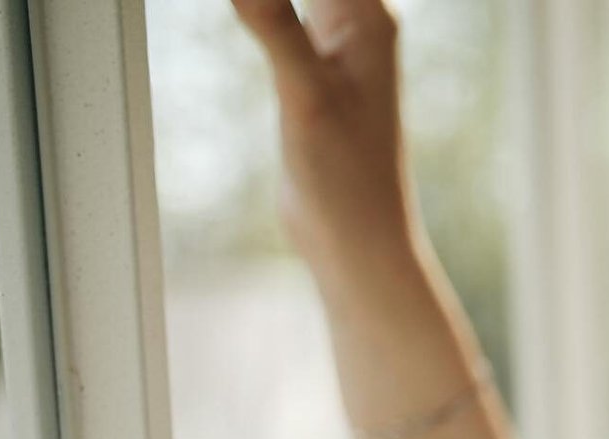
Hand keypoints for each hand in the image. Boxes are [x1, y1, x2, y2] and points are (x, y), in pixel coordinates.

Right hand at [230, 0, 417, 299]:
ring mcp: (333, 43)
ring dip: (260, 1)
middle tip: (243, 4)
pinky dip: (255, 2)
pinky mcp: (308, 68)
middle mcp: (357, 21)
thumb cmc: (349, 182)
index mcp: (368, 16)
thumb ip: (274, 24)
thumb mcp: (306, 96)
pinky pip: (276, 9)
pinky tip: (240, 8)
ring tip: (240, 10)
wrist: (356, 245)